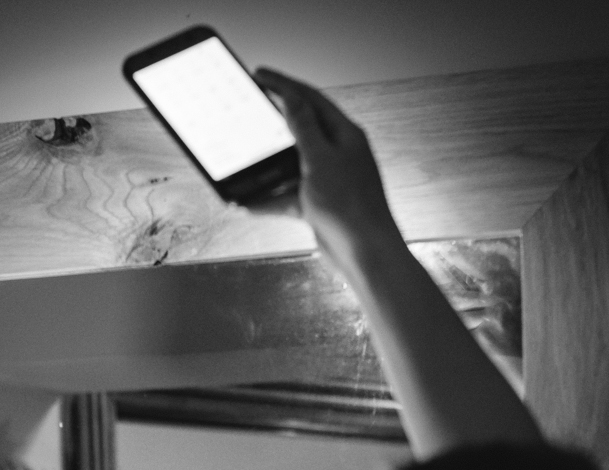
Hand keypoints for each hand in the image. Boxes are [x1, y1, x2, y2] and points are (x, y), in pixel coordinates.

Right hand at [252, 68, 402, 259]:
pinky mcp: (320, 205)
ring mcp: (329, 180)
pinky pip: (289, 196)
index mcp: (345, 135)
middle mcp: (338, 154)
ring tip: (242, 161)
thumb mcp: (320, 161)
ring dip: (266, 168)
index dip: (283, 85)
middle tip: (248, 111)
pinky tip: (247, 203)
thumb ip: (304, 129)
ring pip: (291, 166)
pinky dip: (269, 199)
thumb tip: (293, 98)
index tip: (260, 75)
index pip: (311, 100)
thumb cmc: (350, 207)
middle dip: (272, 124)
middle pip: (300, 130)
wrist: (366, 254)